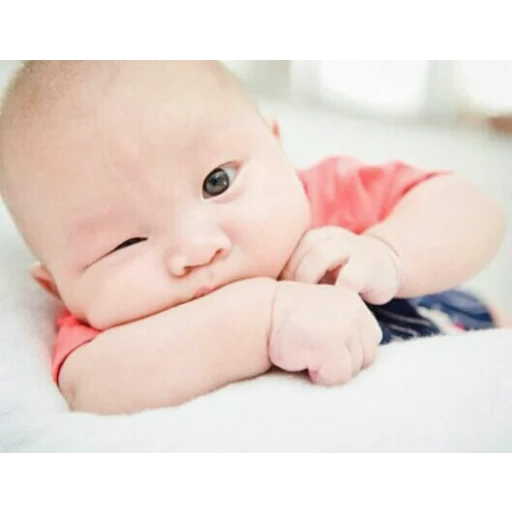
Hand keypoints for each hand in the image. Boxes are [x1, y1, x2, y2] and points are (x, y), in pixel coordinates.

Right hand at [269, 281, 381, 385]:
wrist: (260, 314)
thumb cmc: (287, 318)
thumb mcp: (324, 313)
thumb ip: (346, 326)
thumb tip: (362, 356)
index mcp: (354, 303)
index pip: (371, 340)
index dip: (349, 350)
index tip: (325, 344)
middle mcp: (355, 313)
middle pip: (366, 358)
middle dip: (341, 361)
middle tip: (313, 348)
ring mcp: (345, 329)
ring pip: (352, 370)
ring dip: (329, 368)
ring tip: (306, 350)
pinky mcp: (332, 346)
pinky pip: (337, 377)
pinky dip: (319, 375)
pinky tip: (302, 357)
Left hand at [280, 226, 401, 304]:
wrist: (385, 264)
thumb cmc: (342, 272)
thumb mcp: (318, 266)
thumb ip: (296, 271)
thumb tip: (264, 292)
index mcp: (315, 237)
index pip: (288, 249)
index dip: (281, 272)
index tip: (279, 293)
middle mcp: (331, 237)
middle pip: (301, 251)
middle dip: (293, 278)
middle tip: (292, 301)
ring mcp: (352, 248)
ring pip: (320, 256)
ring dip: (309, 281)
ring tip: (309, 302)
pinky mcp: (368, 267)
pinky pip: (347, 279)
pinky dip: (336, 293)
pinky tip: (332, 307)